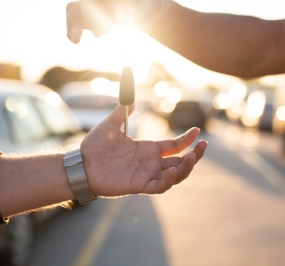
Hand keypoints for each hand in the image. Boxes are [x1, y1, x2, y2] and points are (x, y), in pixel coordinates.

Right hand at [66, 0, 163, 42]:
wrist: (141, 15)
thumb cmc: (149, 8)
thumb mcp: (156, 5)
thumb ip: (155, 4)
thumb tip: (157, 6)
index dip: (111, 3)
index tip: (120, 22)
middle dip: (98, 17)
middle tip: (112, 31)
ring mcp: (91, 0)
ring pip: (76, 8)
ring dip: (77, 24)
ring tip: (78, 38)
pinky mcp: (86, 15)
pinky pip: (73, 17)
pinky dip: (72, 29)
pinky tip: (75, 40)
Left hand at [80, 104, 207, 196]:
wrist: (80, 164)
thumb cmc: (94, 147)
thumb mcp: (110, 124)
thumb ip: (122, 111)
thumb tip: (131, 98)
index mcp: (147, 149)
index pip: (174, 146)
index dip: (187, 140)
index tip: (197, 131)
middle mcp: (150, 163)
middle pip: (180, 162)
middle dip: (195, 155)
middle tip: (204, 145)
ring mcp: (146, 175)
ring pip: (175, 175)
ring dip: (186, 168)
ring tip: (193, 157)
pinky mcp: (139, 185)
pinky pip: (159, 186)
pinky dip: (168, 180)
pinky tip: (172, 170)